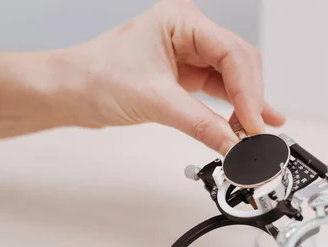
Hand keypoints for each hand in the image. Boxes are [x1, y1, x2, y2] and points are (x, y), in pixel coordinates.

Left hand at [51, 0, 284, 153]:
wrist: (68, 92)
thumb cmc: (95, 78)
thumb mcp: (154, 101)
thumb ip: (199, 123)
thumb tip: (233, 144)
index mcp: (181, 21)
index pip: (231, 53)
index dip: (248, 91)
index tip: (255, 123)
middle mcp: (188, 33)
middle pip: (239, 63)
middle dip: (250, 98)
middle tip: (256, 133)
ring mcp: (188, 54)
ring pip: (232, 78)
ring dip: (246, 106)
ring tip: (258, 133)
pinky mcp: (184, 76)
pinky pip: (219, 91)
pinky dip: (233, 109)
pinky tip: (251, 122)